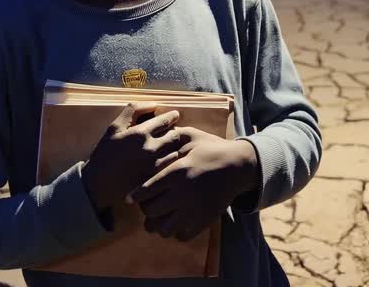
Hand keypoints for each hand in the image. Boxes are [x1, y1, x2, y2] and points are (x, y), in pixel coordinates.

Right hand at [81, 104, 181, 213]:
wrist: (98, 184)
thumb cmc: (105, 153)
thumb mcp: (114, 128)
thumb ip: (133, 111)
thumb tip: (154, 104)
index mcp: (140, 133)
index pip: (166, 120)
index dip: (172, 116)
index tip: (174, 116)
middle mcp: (150, 148)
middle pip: (175, 135)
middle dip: (174, 131)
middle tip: (171, 131)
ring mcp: (155, 164)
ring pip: (175, 150)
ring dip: (173, 146)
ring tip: (167, 147)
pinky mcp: (156, 178)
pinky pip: (171, 165)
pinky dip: (171, 160)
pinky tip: (164, 160)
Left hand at [129, 128, 258, 241]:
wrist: (238, 166)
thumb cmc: (211, 149)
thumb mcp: (191, 136)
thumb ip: (169, 136)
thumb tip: (150, 132)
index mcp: (177, 172)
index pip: (146, 191)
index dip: (135, 196)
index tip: (130, 198)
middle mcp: (184, 193)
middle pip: (151, 212)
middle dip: (146, 209)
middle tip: (149, 204)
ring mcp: (195, 209)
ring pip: (163, 229)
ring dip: (159, 224)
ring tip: (161, 216)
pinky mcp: (204, 220)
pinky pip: (181, 236)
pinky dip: (176, 232)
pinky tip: (177, 220)